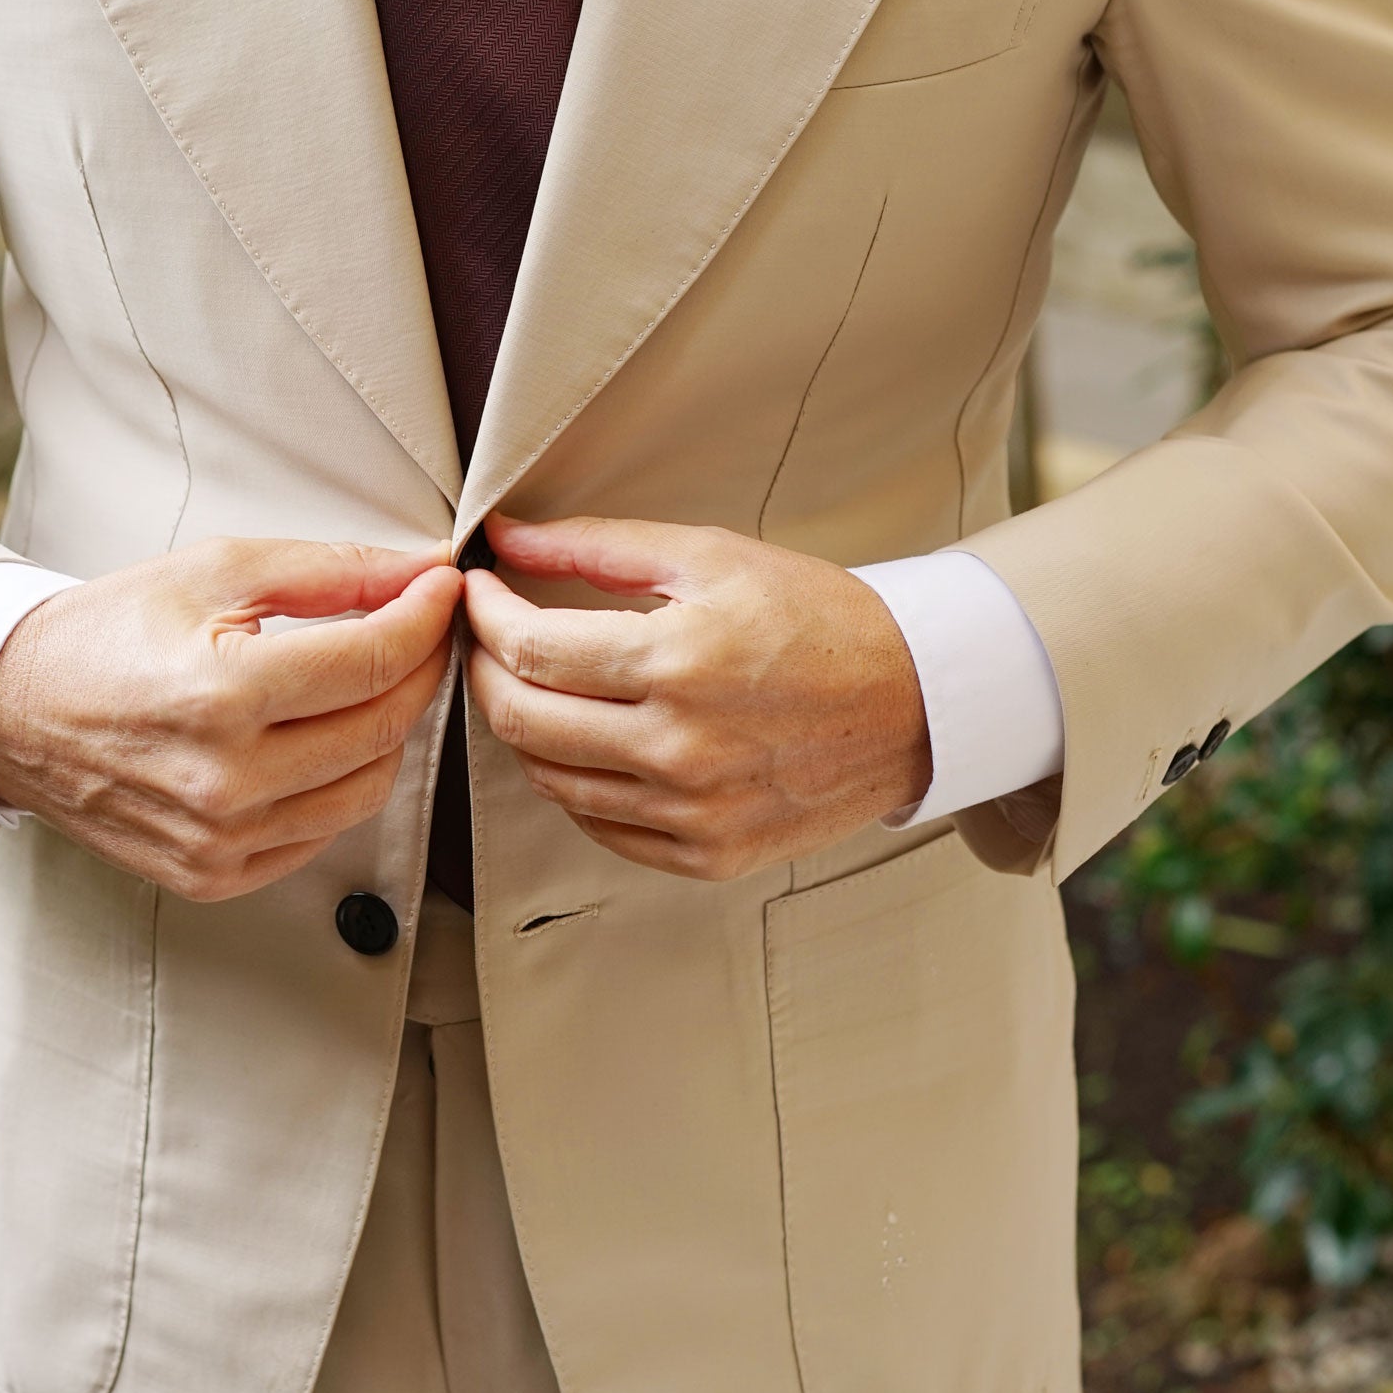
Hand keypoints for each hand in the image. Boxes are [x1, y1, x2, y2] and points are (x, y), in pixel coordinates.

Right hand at [0, 538, 463, 901]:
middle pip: (383, 727)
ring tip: (363, 684)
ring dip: (385, 731)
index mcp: (223, 692)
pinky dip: (337, 784)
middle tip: (417, 629)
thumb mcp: (215, 571)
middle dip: (419, 668)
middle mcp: (225, 778)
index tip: (440, 587)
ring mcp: (220, 838)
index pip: (374, 660)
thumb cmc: (111, 632)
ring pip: (367, 788)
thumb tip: (422, 569)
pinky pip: (322, 835)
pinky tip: (314, 742)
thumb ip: (330, 569)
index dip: (426, 617)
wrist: (16, 710)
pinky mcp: (214, 875)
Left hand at [463, 514, 931, 882]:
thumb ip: (596, 546)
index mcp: (677, 662)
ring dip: (526, 728)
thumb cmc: (818, 619)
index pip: (527, 650)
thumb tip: (506, 537)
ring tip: (543, 685)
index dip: (483, 616)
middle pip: (522, 721)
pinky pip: (600, 827)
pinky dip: (577, 783)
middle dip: (484, 671)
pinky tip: (592, 741)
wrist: (912, 702)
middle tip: (490, 639)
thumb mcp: (710, 556)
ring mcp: (692, 812)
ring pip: (551, 780)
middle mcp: (679, 748)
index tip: (479, 593)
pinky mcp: (707, 855)